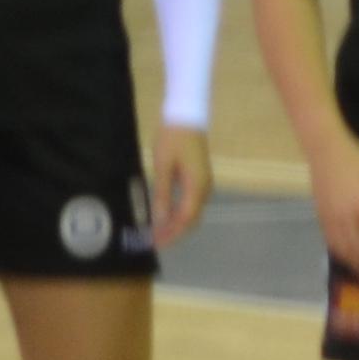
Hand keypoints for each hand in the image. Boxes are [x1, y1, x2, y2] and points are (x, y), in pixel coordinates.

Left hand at [150, 122, 212, 242]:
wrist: (187, 116)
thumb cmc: (172, 138)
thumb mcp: (162, 166)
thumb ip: (162, 194)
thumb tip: (159, 220)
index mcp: (196, 186)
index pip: (185, 218)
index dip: (171, 233)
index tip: (155, 243)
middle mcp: (204, 188)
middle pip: (192, 219)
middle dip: (174, 232)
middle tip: (154, 241)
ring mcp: (204, 184)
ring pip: (192, 212)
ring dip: (176, 224)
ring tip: (158, 231)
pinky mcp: (199, 179)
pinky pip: (191, 203)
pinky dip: (179, 213)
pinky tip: (166, 215)